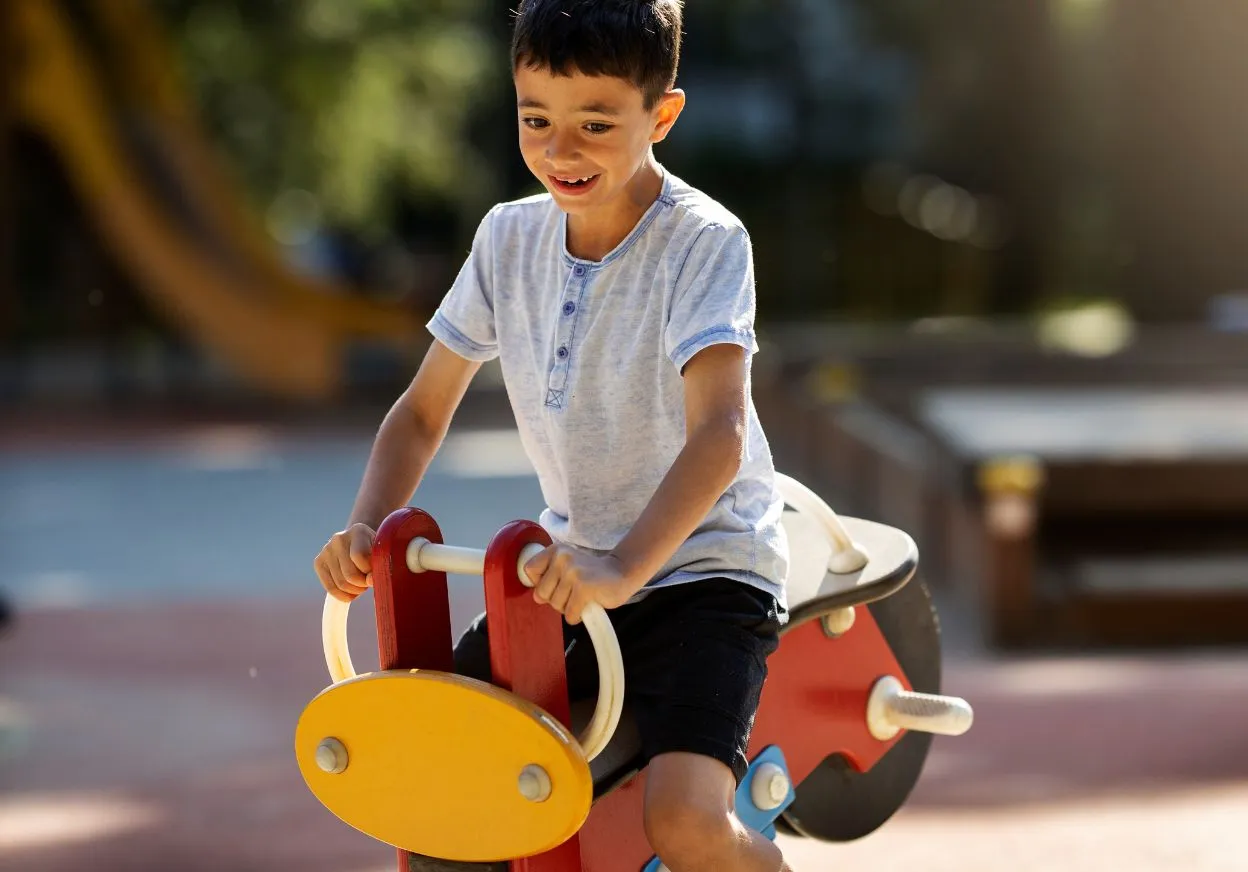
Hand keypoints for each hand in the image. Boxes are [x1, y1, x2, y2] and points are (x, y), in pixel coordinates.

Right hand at [314, 523, 375, 601]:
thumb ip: (381, 565)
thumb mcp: (382, 554)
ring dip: (355, 591)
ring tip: (361, 585)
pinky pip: (330, 588)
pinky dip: (343, 596)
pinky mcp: (318, 562)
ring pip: (341, 584)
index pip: (359, 557)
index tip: (375, 574)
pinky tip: (352, 593)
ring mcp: (326, 550)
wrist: (360, 543)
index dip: (369, 572)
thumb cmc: (375, 551)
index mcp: (358, 531)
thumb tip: (371, 581)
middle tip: (368, 583)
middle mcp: (339, 539)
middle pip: (350, 574)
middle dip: (362, 585)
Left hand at [523, 545, 637, 624]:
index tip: (555, 583)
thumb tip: (536, 596)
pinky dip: (577, 616)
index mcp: (555, 550)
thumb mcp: (566, 566)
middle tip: (572, 593)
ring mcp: (573, 572)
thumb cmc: (591, 575)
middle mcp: (562, 558)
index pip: (528, 570)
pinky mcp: (584, 588)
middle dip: (555, 600)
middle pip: (540, 593)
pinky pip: (569, 614)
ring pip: (555, 605)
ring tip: (581, 597)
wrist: (622, 573)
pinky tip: (587, 605)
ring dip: (568, 608)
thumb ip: (548, 576)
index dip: (539, 583)